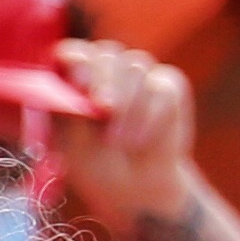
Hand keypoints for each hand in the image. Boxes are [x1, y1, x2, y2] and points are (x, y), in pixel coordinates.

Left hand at [60, 39, 201, 224]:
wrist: (136, 188)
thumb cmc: (95, 164)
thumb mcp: (73, 143)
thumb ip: (71, 111)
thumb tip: (74, 83)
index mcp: (73, 79)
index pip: (71, 53)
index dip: (77, 61)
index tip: (80, 83)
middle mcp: (106, 69)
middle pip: (107, 53)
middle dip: (105, 80)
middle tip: (104, 109)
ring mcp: (138, 75)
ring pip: (136, 66)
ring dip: (127, 106)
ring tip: (118, 140)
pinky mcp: (168, 86)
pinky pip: (162, 88)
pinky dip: (150, 117)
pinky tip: (139, 140)